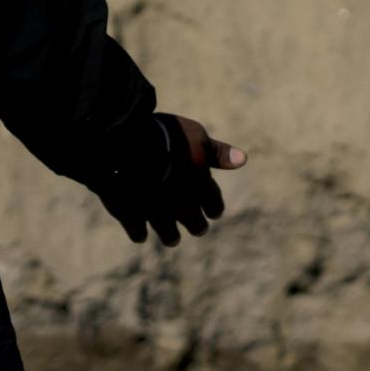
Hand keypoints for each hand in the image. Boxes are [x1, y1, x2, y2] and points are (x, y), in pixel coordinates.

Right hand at [95, 113, 245, 247]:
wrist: (127, 141)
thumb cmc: (165, 134)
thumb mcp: (195, 135)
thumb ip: (217, 152)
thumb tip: (243, 160)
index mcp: (202, 186)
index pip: (214, 206)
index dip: (213, 208)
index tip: (211, 210)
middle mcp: (183, 205)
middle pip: (196, 225)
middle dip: (195, 224)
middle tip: (193, 224)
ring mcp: (157, 213)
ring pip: (169, 235)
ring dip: (170, 235)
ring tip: (171, 237)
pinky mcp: (131, 215)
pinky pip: (138, 232)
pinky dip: (139, 231)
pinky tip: (139, 230)